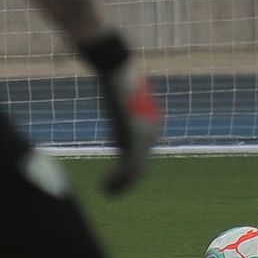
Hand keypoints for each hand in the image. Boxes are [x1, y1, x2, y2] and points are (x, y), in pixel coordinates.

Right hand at [97, 63, 160, 194]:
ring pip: (137, 171)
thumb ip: (119, 109)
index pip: (144, 154)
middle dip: (127, 182)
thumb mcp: (118, 95)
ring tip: (107, 192)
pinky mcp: (134, 136)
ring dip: (122, 185)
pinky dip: (118, 181)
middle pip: (143, 166)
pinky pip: (129, 167)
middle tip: (111, 191)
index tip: (114, 178)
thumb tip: (112, 112)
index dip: (129, 170)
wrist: (118, 65)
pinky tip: (106, 187)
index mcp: (151, 123)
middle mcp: (152, 131)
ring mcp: (144, 135)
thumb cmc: (115, 75)